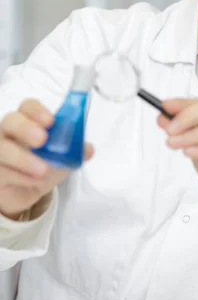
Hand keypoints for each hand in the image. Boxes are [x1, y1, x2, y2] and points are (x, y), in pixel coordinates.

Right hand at [0, 99, 93, 220]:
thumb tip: (88, 149)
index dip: (37, 111)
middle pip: (9, 121)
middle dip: (25, 128)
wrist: (26, 192)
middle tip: (42, 140)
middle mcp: (9, 133)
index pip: (27, 107)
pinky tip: (33, 181)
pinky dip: (20, 177)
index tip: (50, 121)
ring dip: (24, 159)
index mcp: (27, 122)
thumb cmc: (42, 165)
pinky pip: (2, 171)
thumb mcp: (63, 158)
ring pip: (2, 149)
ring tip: (42, 170)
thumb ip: (75, 151)